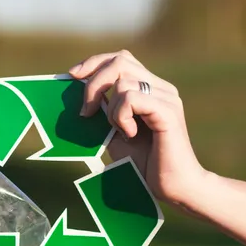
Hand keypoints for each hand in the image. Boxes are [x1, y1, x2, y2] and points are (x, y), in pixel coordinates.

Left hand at [69, 50, 208, 206]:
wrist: (173, 186)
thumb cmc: (144, 164)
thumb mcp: (114, 134)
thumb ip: (103, 113)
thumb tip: (79, 96)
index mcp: (150, 89)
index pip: (121, 59)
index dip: (94, 63)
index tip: (72, 76)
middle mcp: (161, 88)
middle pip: (120, 61)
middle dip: (94, 83)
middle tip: (86, 112)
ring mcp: (167, 97)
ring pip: (123, 82)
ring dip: (111, 110)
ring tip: (122, 132)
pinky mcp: (168, 111)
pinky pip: (132, 98)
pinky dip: (122, 116)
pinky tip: (130, 134)